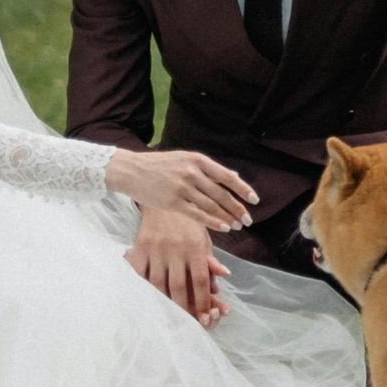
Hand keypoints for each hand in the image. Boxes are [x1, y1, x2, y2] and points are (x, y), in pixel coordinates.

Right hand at [105, 146, 257, 235]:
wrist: (131, 170)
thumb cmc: (159, 166)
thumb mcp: (185, 159)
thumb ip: (208, 169)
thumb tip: (233, 174)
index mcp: (198, 160)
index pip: (227, 176)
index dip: (243, 189)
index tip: (255, 200)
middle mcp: (192, 172)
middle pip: (222, 194)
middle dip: (237, 208)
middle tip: (248, 219)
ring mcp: (182, 187)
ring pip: (211, 205)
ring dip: (227, 217)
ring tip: (237, 226)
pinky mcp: (173, 201)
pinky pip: (198, 214)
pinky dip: (213, 222)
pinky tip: (223, 228)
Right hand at [129, 213, 231, 325]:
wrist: (165, 197)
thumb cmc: (188, 222)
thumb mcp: (204, 237)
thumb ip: (211, 260)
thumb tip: (222, 281)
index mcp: (195, 246)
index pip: (200, 280)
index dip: (202, 302)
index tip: (204, 317)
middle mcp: (176, 248)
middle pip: (178, 286)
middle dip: (183, 308)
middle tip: (185, 322)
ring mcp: (156, 248)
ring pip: (157, 284)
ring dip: (163, 302)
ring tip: (168, 314)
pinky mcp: (141, 246)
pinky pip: (139, 273)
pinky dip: (142, 286)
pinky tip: (146, 298)